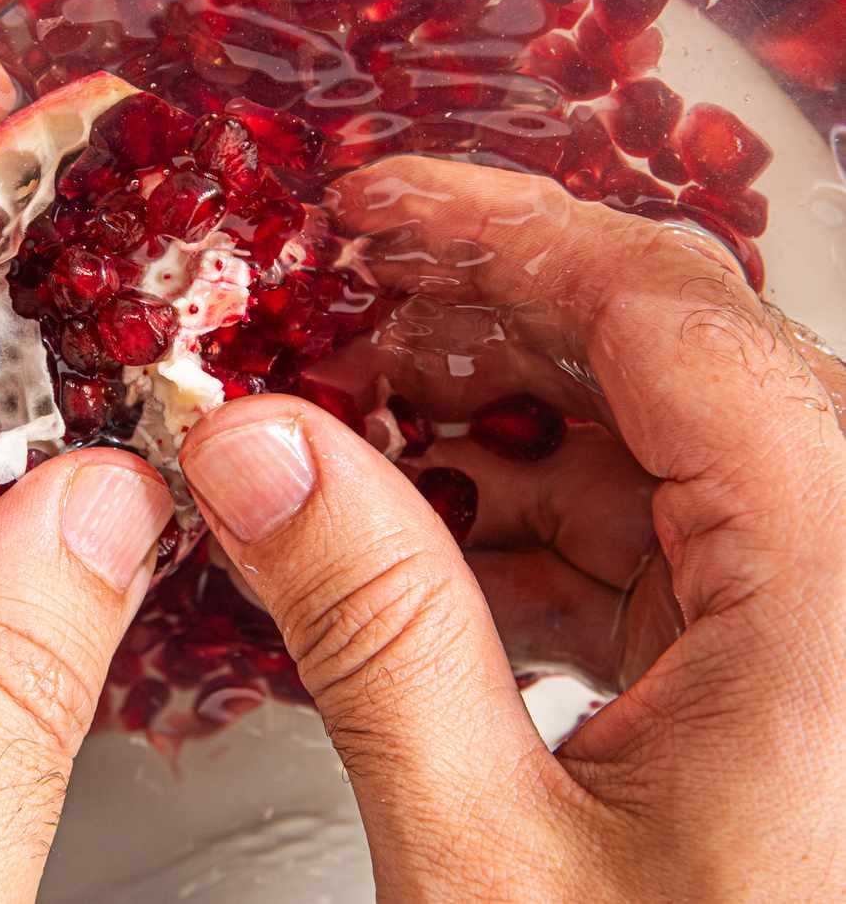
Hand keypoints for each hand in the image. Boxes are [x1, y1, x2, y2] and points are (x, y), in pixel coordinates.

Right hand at [179, 156, 845, 897]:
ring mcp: (842, 623)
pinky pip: (671, 547)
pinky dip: (537, 533)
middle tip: (323, 316)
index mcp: (845, 588)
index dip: (496, 226)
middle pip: (666, 363)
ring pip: (660, 455)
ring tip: (341, 440)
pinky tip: (423, 547)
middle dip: (472, 330)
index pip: (665, 312)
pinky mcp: (807, 674)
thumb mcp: (493, 858)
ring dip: (489, 438)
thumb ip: (367, 625)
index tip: (369, 197)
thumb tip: (250, 454)